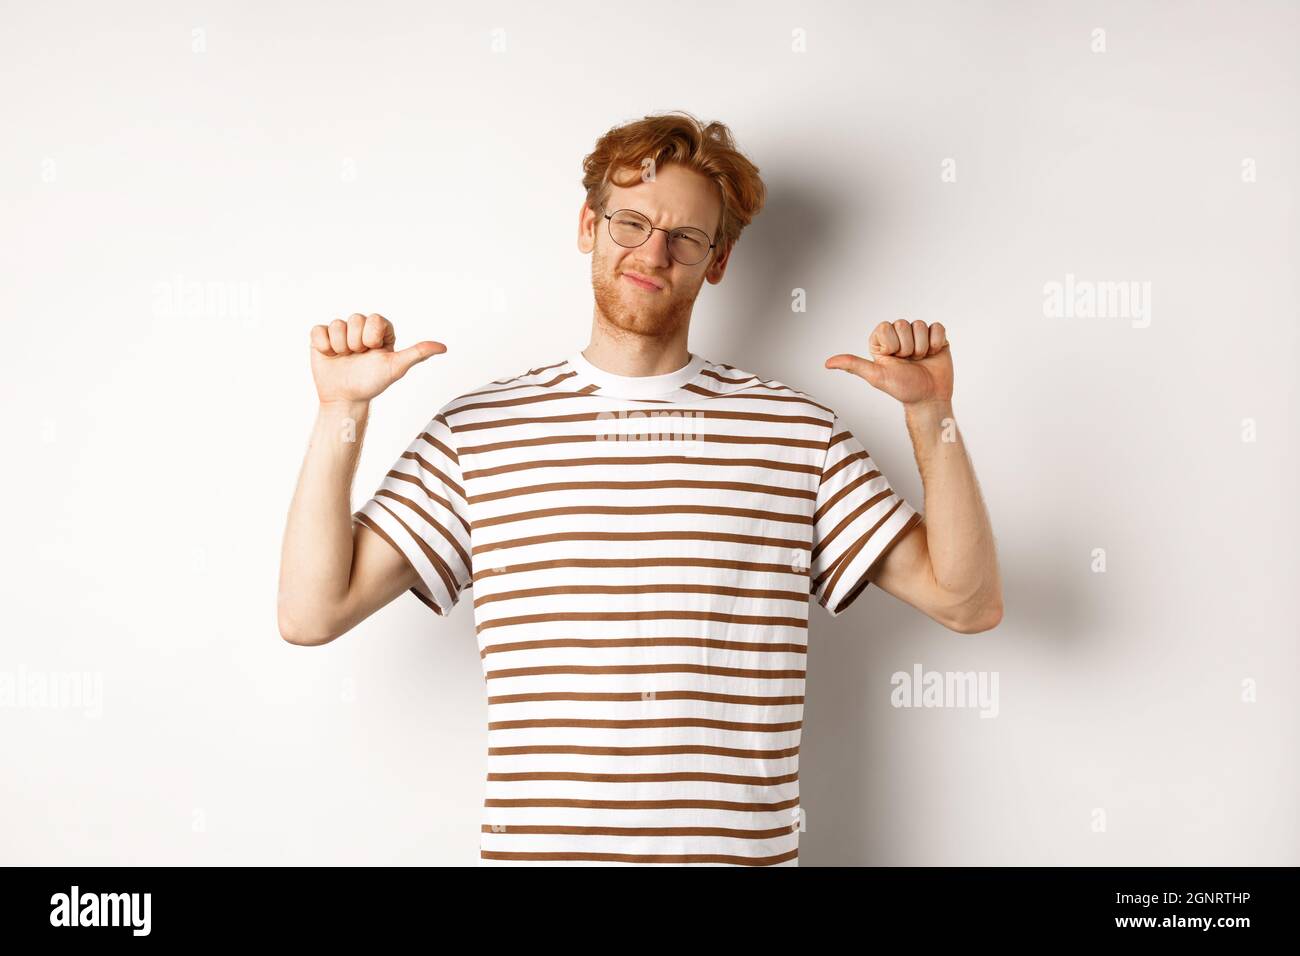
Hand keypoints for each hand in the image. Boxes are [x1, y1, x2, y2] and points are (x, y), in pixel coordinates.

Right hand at [309, 313, 444, 404]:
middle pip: (354, 319)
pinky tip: (330, 356)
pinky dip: (323, 345)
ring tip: (345, 358)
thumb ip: (418, 353)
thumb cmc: (372, 383)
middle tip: (358, 357)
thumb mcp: (396, 367)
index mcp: (380, 330)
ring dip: (340, 346)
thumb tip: (444, 347)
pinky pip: (318, 330)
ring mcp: (340, 332)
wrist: (345, 398)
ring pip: (336, 324)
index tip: (373, 352)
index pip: (374, 319)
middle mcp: (361, 328)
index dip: (372, 337)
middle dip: (356, 343)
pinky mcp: (321, 337)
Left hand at [825, 319, 951, 406]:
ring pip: (920, 326)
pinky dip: (936, 343)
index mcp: (882, 341)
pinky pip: (937, 327)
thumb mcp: (876, 376)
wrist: (929, 398)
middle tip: (908, 362)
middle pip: (904, 324)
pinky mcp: (936, 337)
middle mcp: (899, 336)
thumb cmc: (902, 388)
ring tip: (920, 360)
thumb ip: (853, 365)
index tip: (893, 360)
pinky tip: (932, 355)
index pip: (886, 326)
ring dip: (922, 347)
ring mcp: (918, 335)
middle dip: (908, 348)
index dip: (892, 345)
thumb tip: (827, 363)